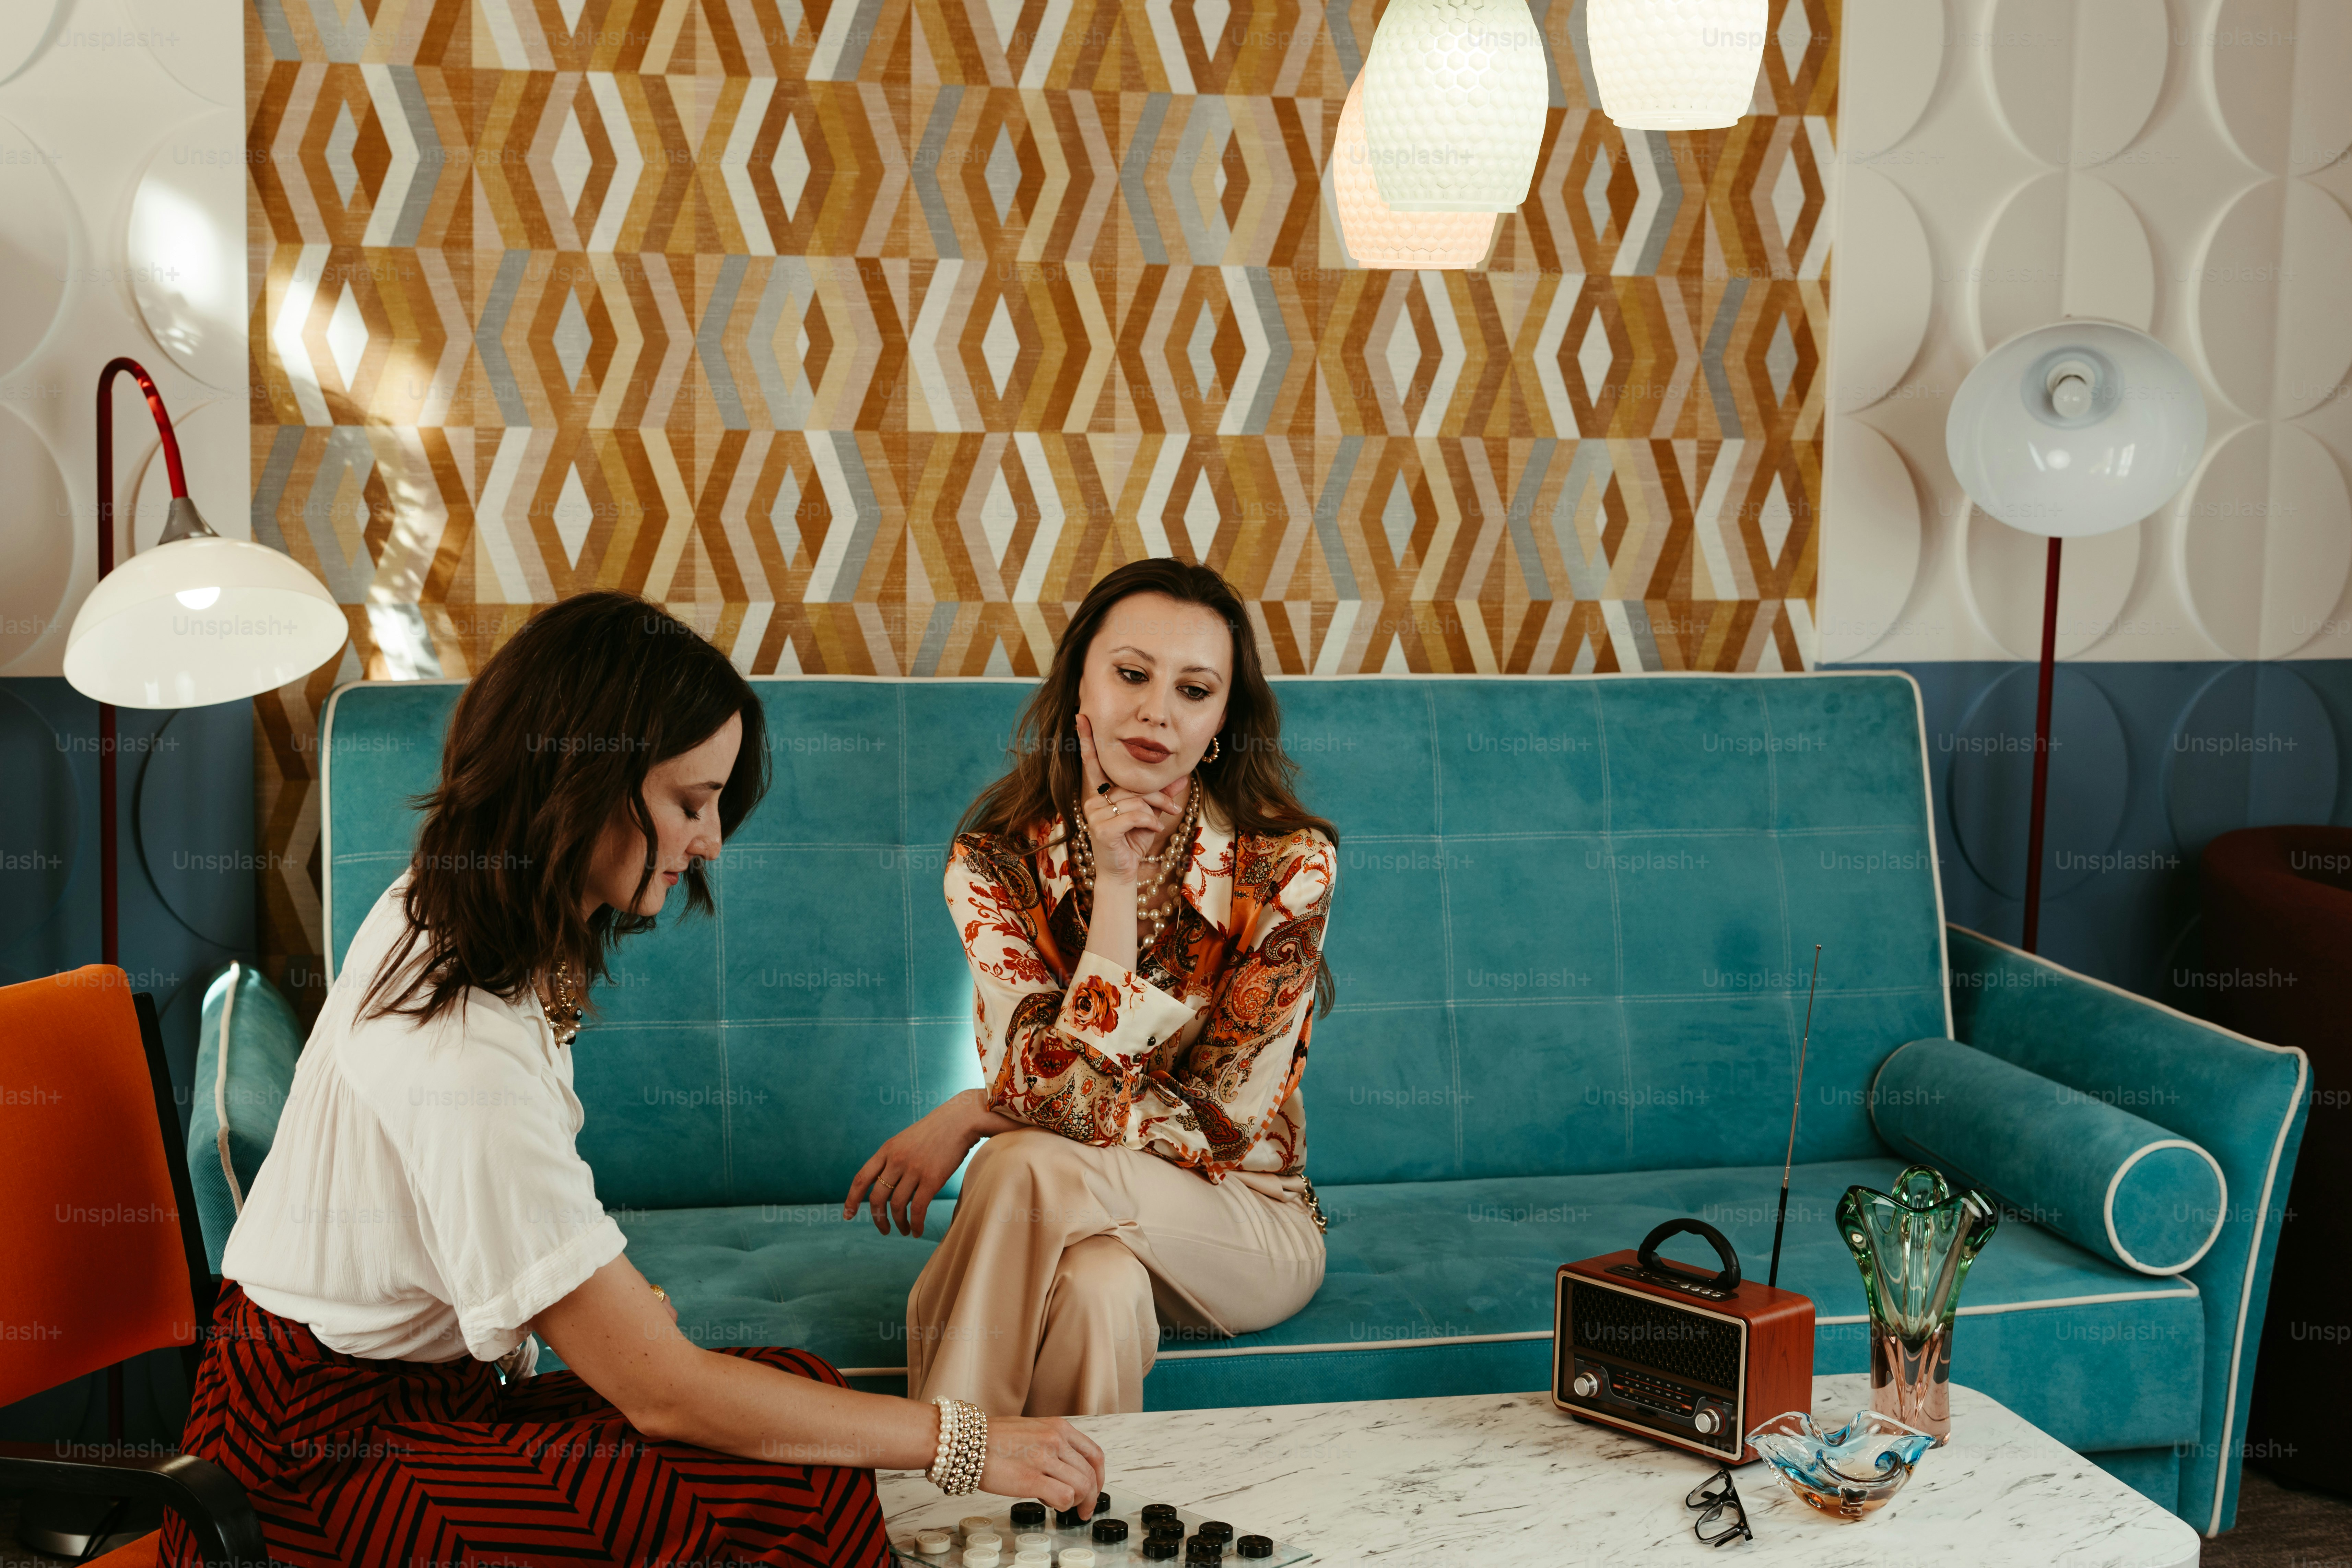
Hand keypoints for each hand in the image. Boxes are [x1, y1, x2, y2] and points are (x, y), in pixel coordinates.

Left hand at [844, 1090, 990, 1235]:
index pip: (861, 1178)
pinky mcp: (933, 1179)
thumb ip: (893, 1159)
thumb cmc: (936, 1131)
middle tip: (883, 1229)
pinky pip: (918, 1209)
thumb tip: (887, 1187)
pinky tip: (917, 1231)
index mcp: (887, 1150)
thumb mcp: (906, 1140)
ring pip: (897, 1206)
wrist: (961, 1119)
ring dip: (898, 1223)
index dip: (851, 1199)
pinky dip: (916, 1224)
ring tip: (904, 1230)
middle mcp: (896, 1160)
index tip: (847, 1215)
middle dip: (877, 1218)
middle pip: (877, 1198)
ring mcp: (914, 1169)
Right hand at [981, 1414, 1106, 1515]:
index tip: (1093, 1490)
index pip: (1094, 1454)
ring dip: (1076, 1503)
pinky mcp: (1030, 1478)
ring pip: (1082, 1487)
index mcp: (1058, 1427)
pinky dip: (1062, 1506)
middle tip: (1083, 1510)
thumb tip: (1064, 1469)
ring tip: (1061, 1506)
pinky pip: (1064, 1497)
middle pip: (1090, 1474)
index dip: (1099, 1477)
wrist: (964, 1442)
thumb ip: (1051, 1445)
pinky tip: (1049, 1504)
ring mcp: (1044, 1458)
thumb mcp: (1031, 1430)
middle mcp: (1055, 1439)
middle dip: (1090, 1497)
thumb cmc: (991, 1439)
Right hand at [1074, 713, 1185, 884]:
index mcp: (1099, 792)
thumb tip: (1181, 777)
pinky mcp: (1101, 829)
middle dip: (1155, 795)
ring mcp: (1094, 814)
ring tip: (1160, 823)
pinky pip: (1134, 815)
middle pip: (1130, 784)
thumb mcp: (1149, 813)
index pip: (1092, 762)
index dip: (1086, 739)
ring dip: (1155, 811)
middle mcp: (1093, 799)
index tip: (1081, 716)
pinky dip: (1149, 823)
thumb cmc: (1132, 841)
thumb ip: (1160, 794)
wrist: (1124, 872)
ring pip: (1134, 799)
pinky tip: (1152, 831)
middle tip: (1173, 805)